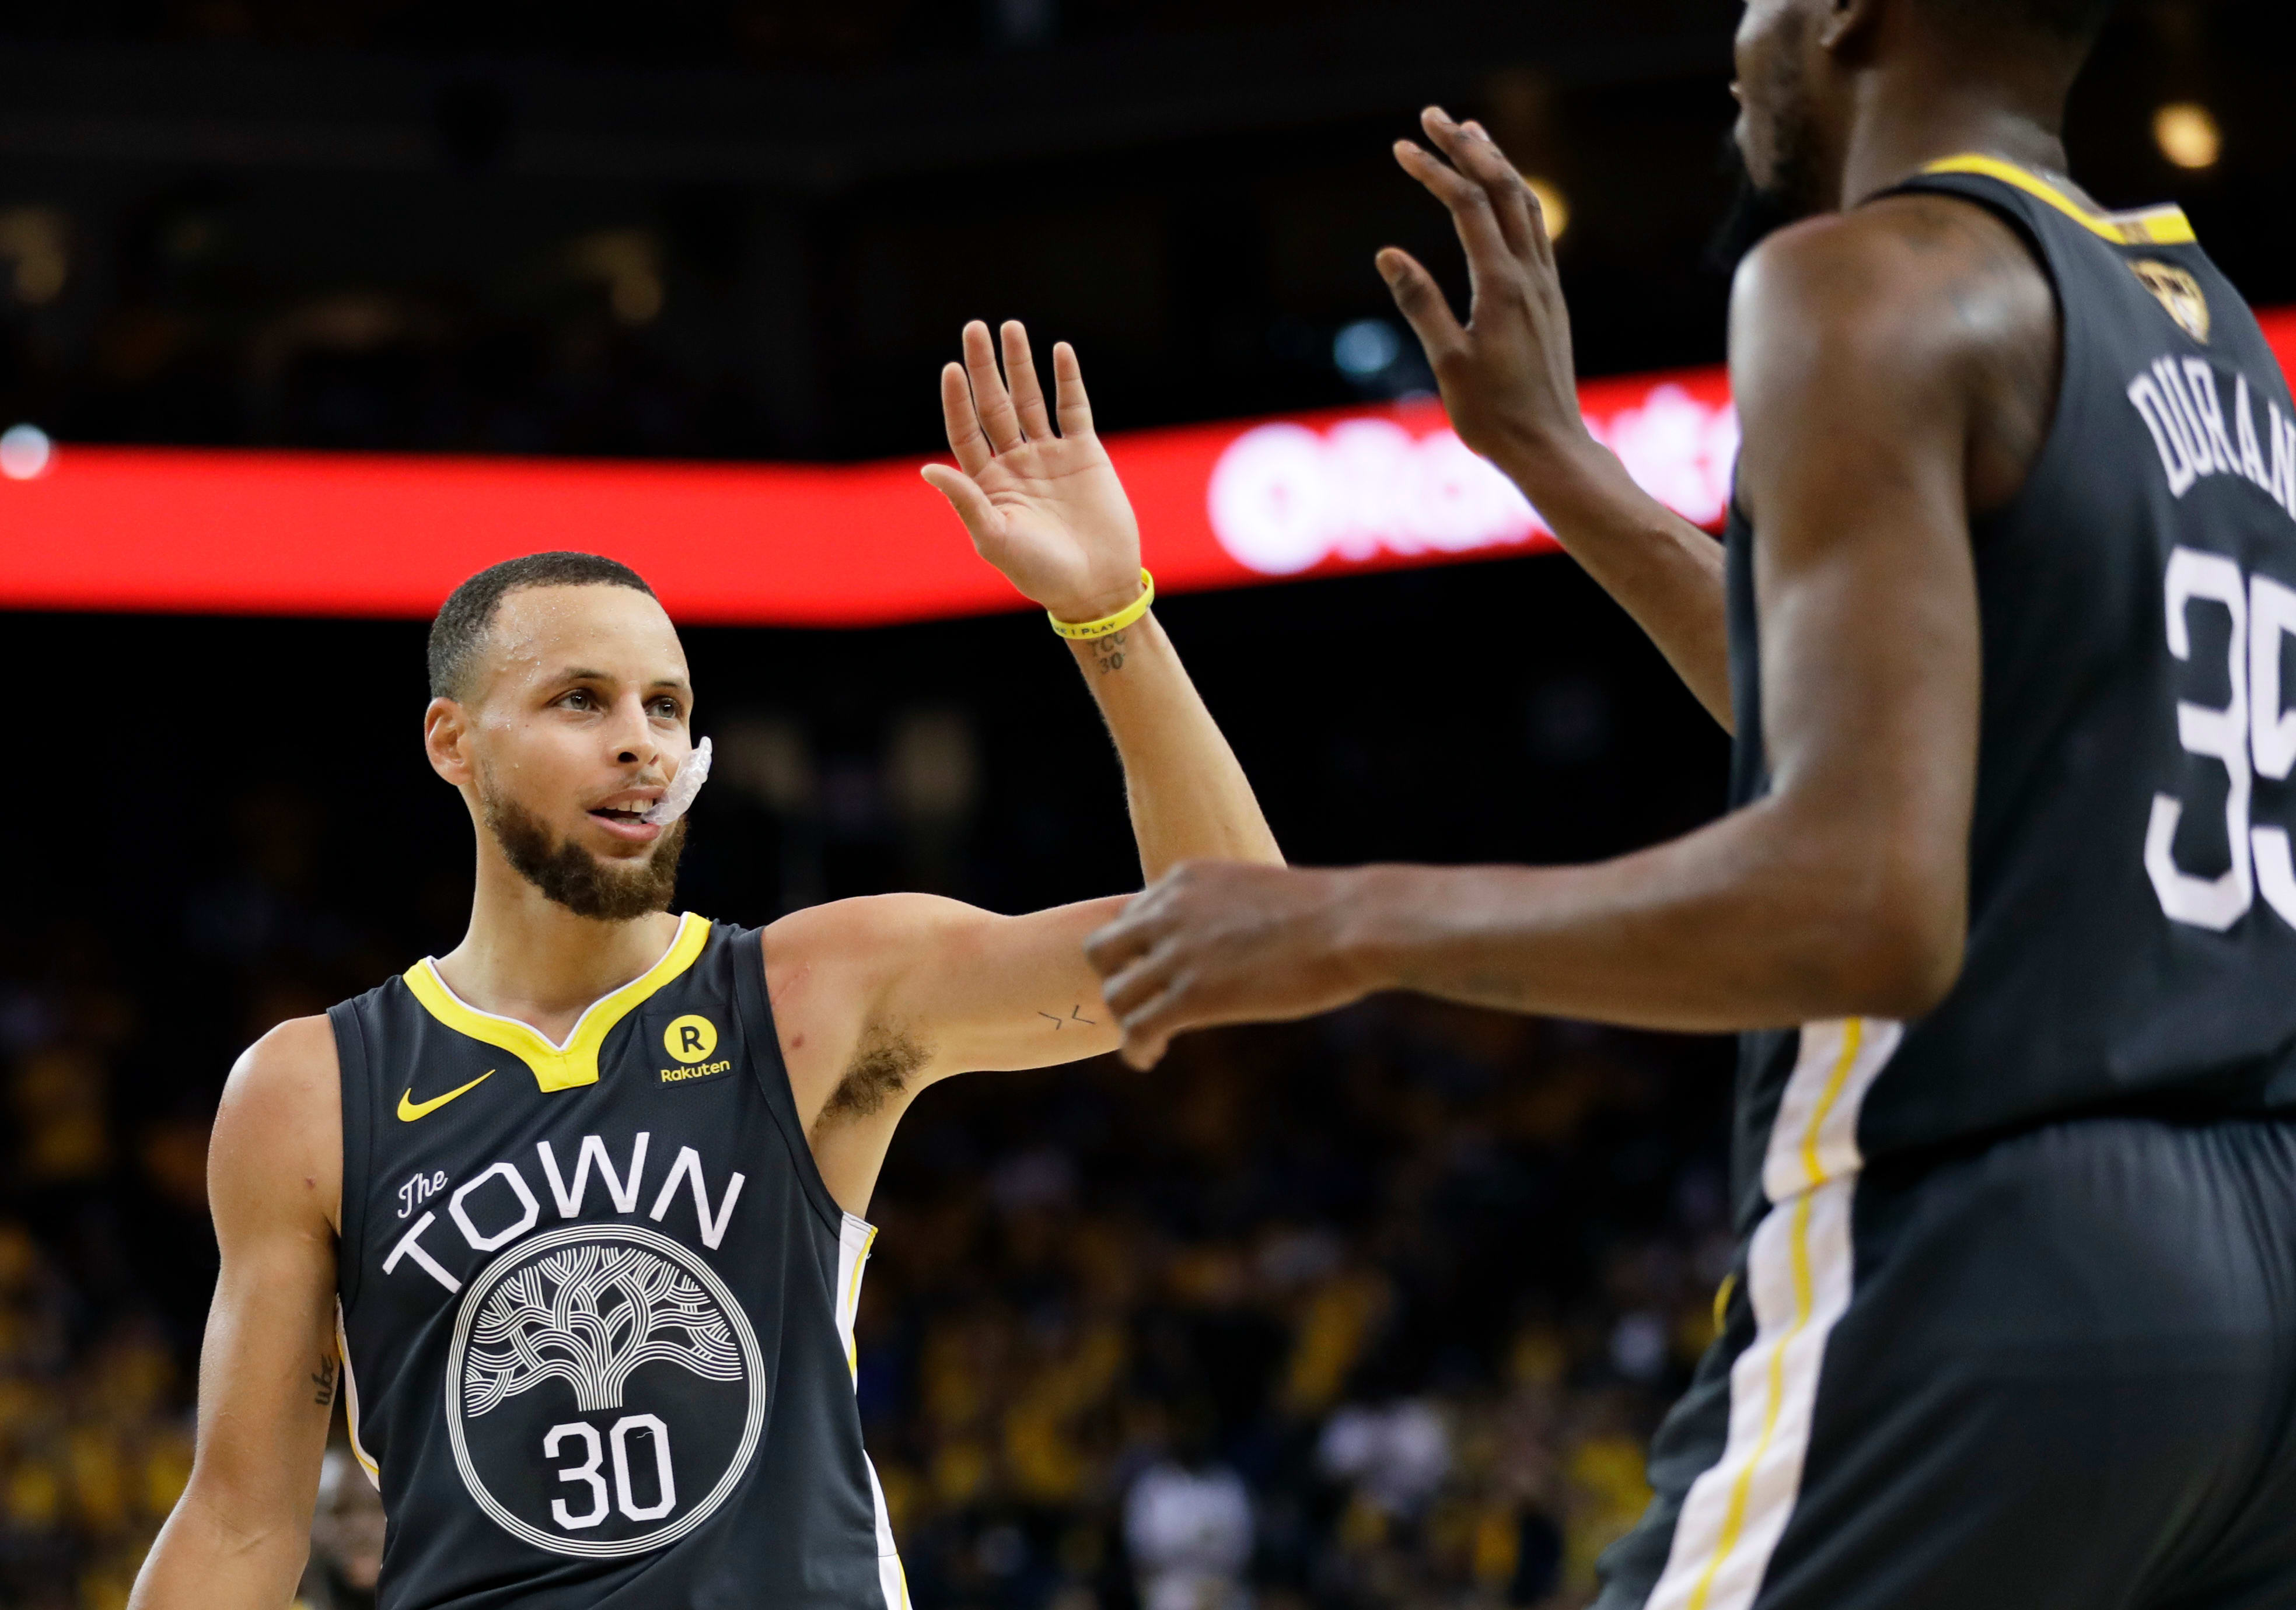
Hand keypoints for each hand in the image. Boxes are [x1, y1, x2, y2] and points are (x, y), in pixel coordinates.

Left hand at [923, 320, 1145, 622]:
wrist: (1096, 586)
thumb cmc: (1040, 572)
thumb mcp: (996, 538)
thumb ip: (966, 501)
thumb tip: (928, 468)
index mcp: (987, 482)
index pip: (966, 429)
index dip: (958, 399)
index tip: (951, 368)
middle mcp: (1014, 462)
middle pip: (994, 404)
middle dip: (984, 367)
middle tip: (975, 328)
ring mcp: (1049, 455)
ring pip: (1031, 398)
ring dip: (1021, 364)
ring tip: (1011, 328)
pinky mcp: (1085, 453)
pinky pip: (1074, 408)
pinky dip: (1068, 380)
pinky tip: (1060, 352)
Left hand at [1083, 862, 1374, 1067]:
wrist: (1353, 923)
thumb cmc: (1330, 913)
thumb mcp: (1261, 894)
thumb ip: (1230, 912)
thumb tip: (1235, 943)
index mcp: (1186, 878)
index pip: (1133, 915)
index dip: (1142, 949)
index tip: (1161, 973)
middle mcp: (1169, 910)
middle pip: (1103, 949)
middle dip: (1118, 978)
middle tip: (1144, 1003)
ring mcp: (1177, 953)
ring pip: (1115, 993)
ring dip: (1127, 1020)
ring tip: (1150, 1039)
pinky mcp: (1192, 996)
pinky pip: (1136, 1029)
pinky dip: (1135, 1049)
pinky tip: (1150, 1058)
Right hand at [1380, 107, 1592, 475]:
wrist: (1549, 447)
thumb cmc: (1493, 415)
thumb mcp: (1448, 362)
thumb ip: (1420, 303)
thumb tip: (1387, 254)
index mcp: (1502, 285)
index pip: (1467, 206)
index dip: (1434, 170)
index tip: (1401, 147)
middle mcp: (1531, 275)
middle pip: (1503, 188)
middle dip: (1467, 147)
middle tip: (1433, 116)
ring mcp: (1545, 285)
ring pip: (1526, 204)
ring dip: (1496, 165)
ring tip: (1470, 135)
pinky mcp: (1549, 300)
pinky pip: (1535, 231)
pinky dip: (1514, 198)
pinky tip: (1502, 196)